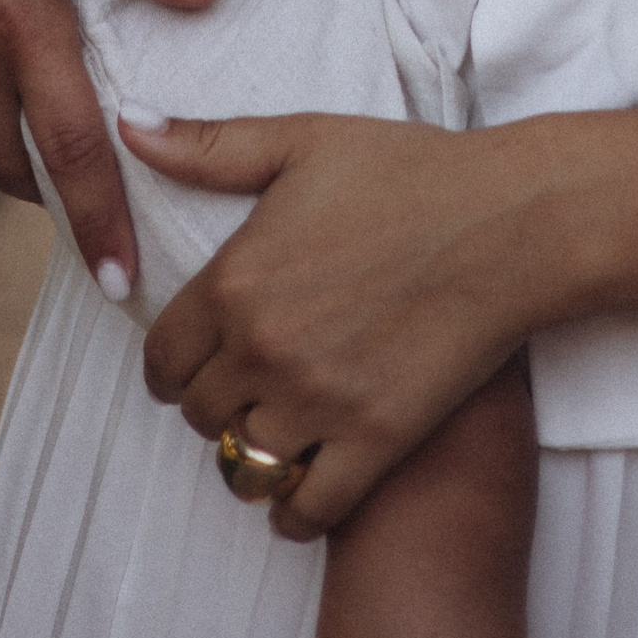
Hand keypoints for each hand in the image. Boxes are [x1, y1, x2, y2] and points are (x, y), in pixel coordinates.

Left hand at [125, 97, 637, 537]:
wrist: (509, 221)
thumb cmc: (409, 172)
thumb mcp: (302, 142)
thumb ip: (209, 146)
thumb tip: (128, 124)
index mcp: (236, 280)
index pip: (161, 360)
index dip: (171, 366)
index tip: (192, 364)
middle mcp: (265, 350)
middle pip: (200, 417)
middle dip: (214, 405)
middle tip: (243, 390)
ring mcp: (319, 402)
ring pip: (245, 467)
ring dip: (250, 457)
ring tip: (272, 437)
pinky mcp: (375, 441)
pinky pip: (306, 511)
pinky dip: (294, 513)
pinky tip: (304, 490)